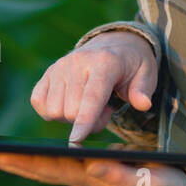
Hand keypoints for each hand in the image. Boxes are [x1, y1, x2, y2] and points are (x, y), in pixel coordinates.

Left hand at [0, 145, 185, 185]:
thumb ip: (124, 176)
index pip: (45, 166)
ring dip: (9, 160)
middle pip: (33, 168)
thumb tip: (94, 163)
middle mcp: (80, 178)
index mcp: (90, 176)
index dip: (16, 158)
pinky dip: (29, 159)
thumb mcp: (150, 180)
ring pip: (38, 168)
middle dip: (1, 160)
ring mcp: (82, 177)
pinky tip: (15, 154)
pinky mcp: (88, 172)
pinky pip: (51, 165)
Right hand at [29, 32, 158, 141]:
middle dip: (88, 122)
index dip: (84, 122)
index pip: (91, 97)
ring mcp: (60, 66)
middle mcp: (78, 62)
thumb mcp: (147, 74)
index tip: (75, 142)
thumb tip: (143, 104)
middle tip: (105, 109)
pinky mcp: (48, 72)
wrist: (114, 44)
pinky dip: (51, 111)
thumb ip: (143, 90)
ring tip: (89, 104)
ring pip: (54, 110)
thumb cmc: (131, 65)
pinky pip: (38, 102)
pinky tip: (70, 103)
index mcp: (105, 62)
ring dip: (71, 117)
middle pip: (71, 111)